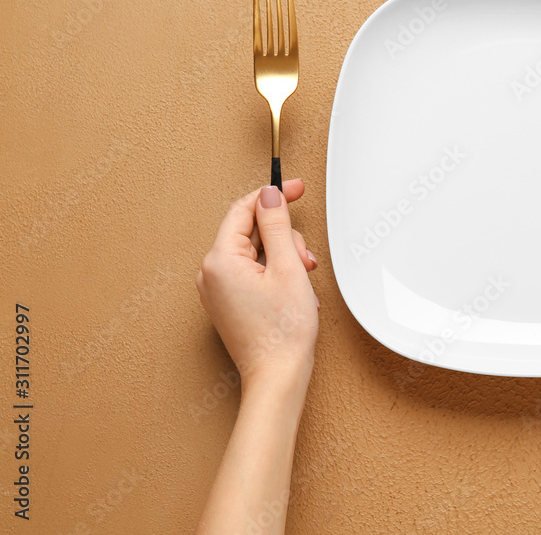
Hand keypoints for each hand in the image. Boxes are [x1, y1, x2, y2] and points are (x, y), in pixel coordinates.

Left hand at [196, 180, 318, 391]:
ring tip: (301, 281)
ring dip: (283, 258)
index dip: (272, 195)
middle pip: (251, 232)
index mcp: (220, 260)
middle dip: (284, 239)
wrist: (277, 376)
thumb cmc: (282, 332)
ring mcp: (217, 290)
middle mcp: (211, 273)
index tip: (294, 187)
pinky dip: (275, 274)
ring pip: (255, 253)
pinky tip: (291, 290)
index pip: (244, 209)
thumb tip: (269, 196)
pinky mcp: (227, 302)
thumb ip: (276, 225)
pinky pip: (251, 272)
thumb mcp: (287, 267)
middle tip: (305, 260)